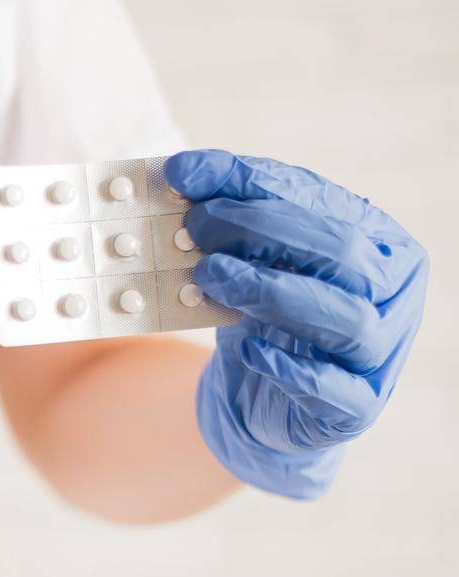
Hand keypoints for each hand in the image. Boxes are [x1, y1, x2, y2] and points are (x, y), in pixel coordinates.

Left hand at [165, 150, 427, 497]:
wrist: (261, 400)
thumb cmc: (262, 315)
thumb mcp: (245, 260)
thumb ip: (224, 213)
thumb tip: (181, 169)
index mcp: (377, 242)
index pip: (319, 201)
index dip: (253, 187)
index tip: (184, 177)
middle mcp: (393, 293)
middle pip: (342, 253)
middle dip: (263, 233)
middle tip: (195, 230)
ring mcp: (382, 352)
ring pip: (347, 316)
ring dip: (272, 292)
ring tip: (208, 278)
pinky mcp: (356, 407)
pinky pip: (333, 386)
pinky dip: (290, 366)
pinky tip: (246, 349)